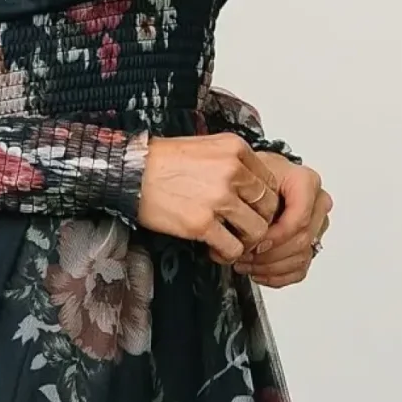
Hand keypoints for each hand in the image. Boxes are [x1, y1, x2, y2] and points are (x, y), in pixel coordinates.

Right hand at [135, 134, 283, 259]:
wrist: (131, 172)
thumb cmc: (163, 161)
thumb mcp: (206, 147)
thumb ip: (233, 162)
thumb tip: (251, 186)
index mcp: (236, 149)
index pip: (270, 182)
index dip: (264, 202)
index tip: (252, 210)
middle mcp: (232, 171)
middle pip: (269, 207)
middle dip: (259, 223)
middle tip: (244, 230)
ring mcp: (219, 198)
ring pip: (256, 230)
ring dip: (245, 241)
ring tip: (230, 241)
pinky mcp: (202, 223)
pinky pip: (233, 248)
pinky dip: (227, 254)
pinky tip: (215, 249)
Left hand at [232, 154, 331, 285]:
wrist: (253, 180)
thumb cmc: (252, 177)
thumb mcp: (247, 180)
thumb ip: (252, 206)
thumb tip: (247, 236)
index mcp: (306, 182)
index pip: (299, 219)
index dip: (276, 237)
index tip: (254, 243)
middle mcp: (317, 203)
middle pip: (301, 241)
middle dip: (269, 254)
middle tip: (244, 255)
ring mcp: (316, 225)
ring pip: (301, 258)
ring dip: (269, 267)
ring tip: (246, 263)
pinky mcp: (310, 244)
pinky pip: (300, 270)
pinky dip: (277, 276)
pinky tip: (259, 271)